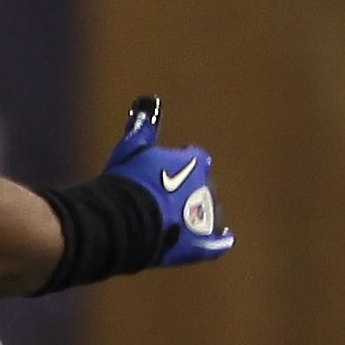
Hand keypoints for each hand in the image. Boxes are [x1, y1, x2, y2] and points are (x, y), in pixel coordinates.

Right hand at [100, 95, 233, 265]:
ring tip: (178, 222)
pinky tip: (220, 241)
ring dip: (199, 215)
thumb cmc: (126, 181)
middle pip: (203, 186)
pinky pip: (217, 243)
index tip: (165, 170)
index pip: (195, 158)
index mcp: (195, 162)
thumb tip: (149, 101)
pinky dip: (218, 241)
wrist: (124, 220)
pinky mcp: (202, 244)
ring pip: (210, 214)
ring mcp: (206, 217)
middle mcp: (207, 187)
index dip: (180, 164)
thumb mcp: (133, 148)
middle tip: (163, 200)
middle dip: (188, 191)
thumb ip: (144, 125)